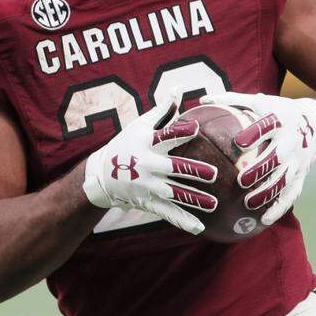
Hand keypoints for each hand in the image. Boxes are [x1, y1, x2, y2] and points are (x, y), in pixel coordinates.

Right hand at [82, 90, 218, 234]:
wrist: (101, 175)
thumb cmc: (126, 144)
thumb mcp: (140, 125)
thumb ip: (162, 109)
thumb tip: (180, 87)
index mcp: (146, 143)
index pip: (164, 135)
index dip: (180, 131)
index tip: (196, 128)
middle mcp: (146, 165)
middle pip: (173, 168)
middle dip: (193, 170)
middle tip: (214, 174)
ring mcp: (147, 186)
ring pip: (174, 193)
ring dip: (194, 199)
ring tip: (214, 203)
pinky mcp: (148, 202)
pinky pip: (168, 212)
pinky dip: (183, 220)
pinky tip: (200, 227)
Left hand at [200, 92, 315, 225]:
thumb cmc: (278, 111)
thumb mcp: (259, 101)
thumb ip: (232, 100)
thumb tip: (202, 99)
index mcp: (280, 121)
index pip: (268, 126)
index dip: (256, 134)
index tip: (239, 142)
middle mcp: (292, 141)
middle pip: (278, 157)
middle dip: (262, 169)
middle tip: (241, 180)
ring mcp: (299, 161)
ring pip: (285, 179)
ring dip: (268, 192)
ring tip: (248, 202)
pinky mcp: (302, 176)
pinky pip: (292, 194)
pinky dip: (279, 208)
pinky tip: (264, 219)